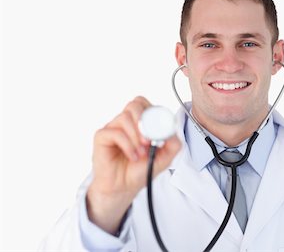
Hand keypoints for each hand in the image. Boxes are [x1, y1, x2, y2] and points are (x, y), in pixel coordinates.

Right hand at [86, 96, 180, 233]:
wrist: (124, 188)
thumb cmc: (140, 170)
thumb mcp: (164, 158)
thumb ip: (173, 144)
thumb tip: (172, 132)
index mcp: (139, 122)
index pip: (145, 103)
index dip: (154, 114)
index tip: (160, 132)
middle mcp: (126, 122)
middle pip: (134, 104)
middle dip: (145, 122)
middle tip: (149, 141)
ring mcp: (113, 128)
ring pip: (125, 117)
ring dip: (136, 136)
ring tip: (141, 153)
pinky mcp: (102, 137)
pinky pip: (114, 132)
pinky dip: (127, 145)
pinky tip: (132, 156)